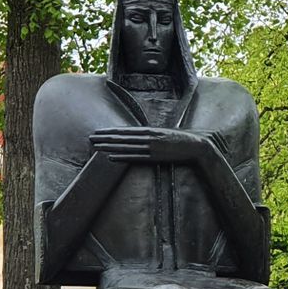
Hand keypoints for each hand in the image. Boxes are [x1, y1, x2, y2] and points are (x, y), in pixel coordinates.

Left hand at [90, 127, 208, 163]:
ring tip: (96, 147)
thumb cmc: (181, 140)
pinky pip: (134, 158)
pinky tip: (110, 158)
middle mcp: (148, 137)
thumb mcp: (165, 134)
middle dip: (104, 138)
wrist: (197, 146)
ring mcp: (151, 148)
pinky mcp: (155, 158)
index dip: (110, 131)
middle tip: (90, 138)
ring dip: (109, 147)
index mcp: (150, 130)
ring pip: (125, 147)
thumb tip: (140, 137)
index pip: (125, 131)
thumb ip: (152, 135)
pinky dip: (121, 157)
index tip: (98, 131)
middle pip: (121, 138)